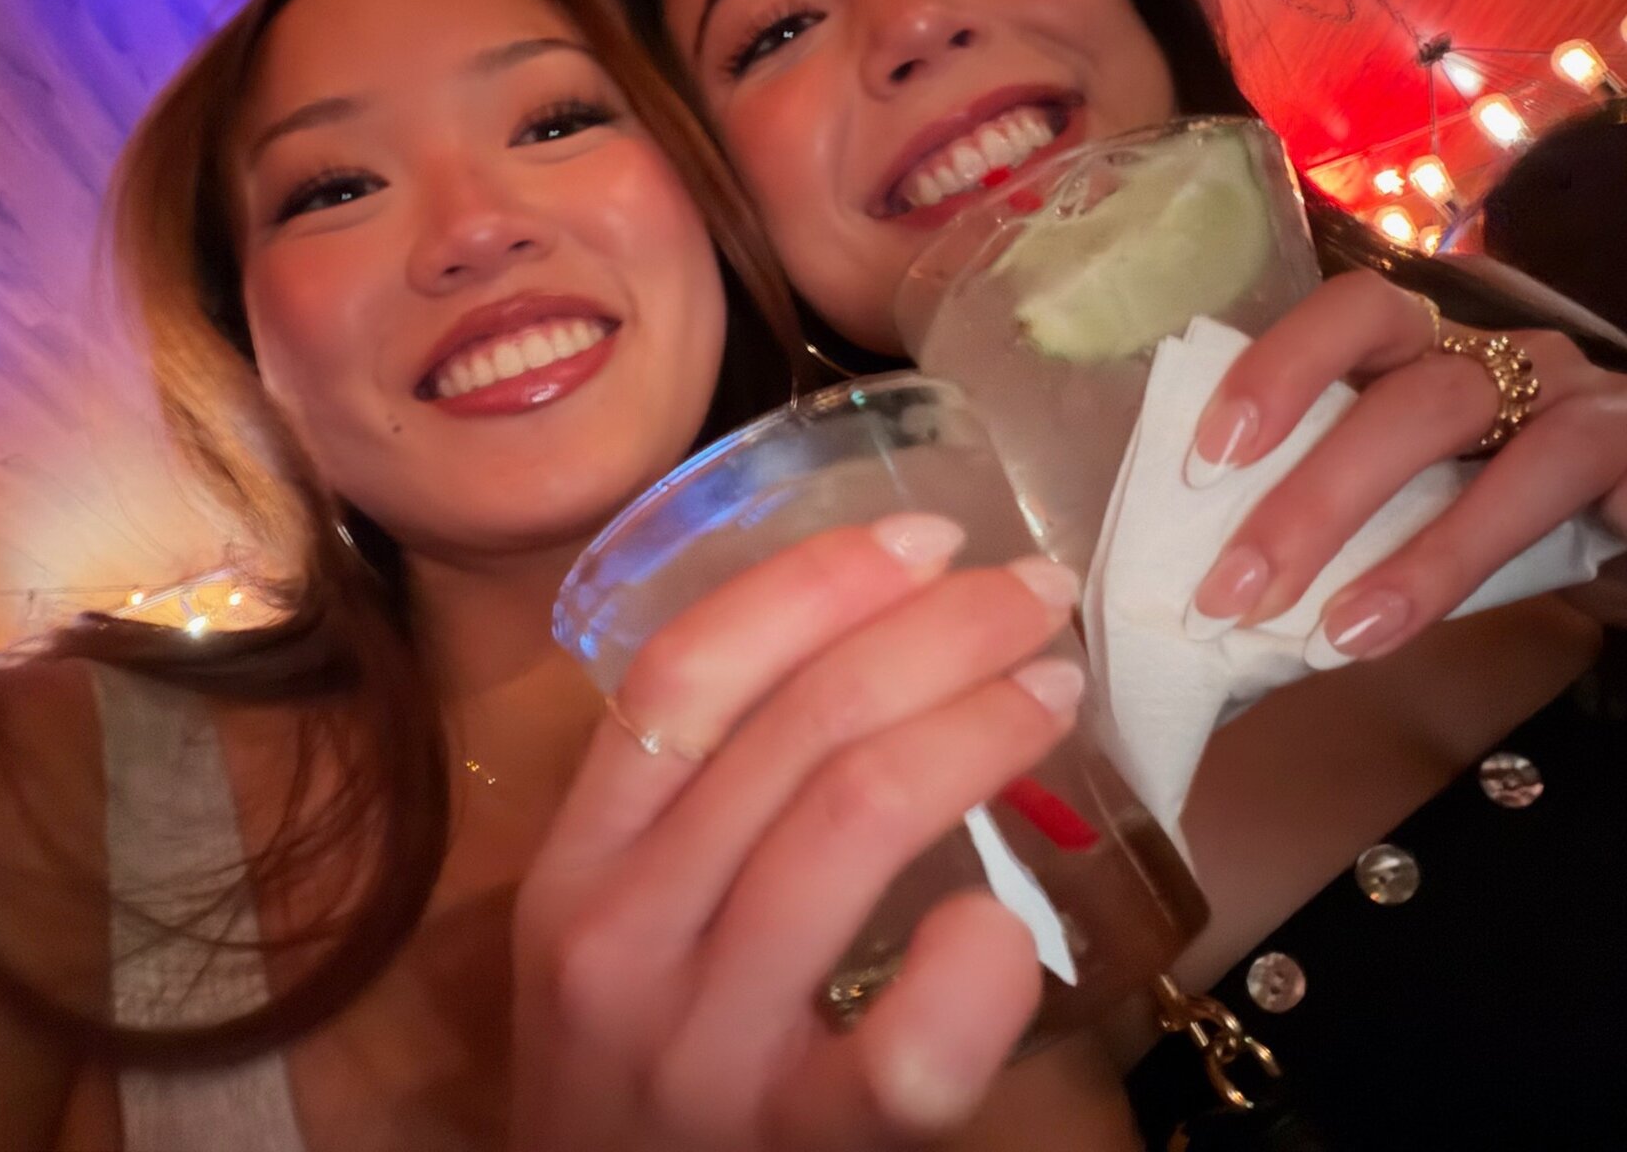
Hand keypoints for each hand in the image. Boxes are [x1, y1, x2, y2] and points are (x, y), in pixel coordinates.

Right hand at [509, 516, 1086, 1150]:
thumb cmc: (638, 1071)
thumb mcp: (625, 925)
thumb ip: (698, 811)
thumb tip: (869, 638)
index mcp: (576, 864)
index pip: (680, 674)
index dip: (812, 581)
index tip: (921, 535)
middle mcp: (617, 939)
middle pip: (789, 728)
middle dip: (935, 630)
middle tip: (1031, 596)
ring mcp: (701, 1051)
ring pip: (850, 826)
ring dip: (974, 729)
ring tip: (1051, 691)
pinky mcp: (794, 1148)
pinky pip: (905, 1049)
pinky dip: (975, 969)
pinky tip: (1006, 922)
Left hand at [1183, 269, 1626, 669]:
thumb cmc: (1490, 513)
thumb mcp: (1401, 503)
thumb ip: (1326, 520)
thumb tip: (1210, 588)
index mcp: (1432, 355)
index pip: (1354, 316)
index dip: (1281, 371)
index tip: (1206, 461)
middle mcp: (1518, 365)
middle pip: (1422, 403)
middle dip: (1320, 503)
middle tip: (1236, 595)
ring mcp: (1610, 409)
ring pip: (1542, 453)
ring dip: (1442, 550)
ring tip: (1353, 633)